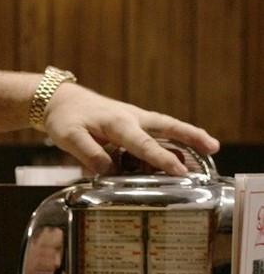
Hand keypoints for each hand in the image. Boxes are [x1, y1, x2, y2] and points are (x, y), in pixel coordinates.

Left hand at [43, 83, 219, 175]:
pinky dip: (171, 139)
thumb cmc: (65, 118)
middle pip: (166, 128)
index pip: (142, 144)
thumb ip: (89, 155)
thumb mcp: (69, 137)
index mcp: (116, 123)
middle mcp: (131, 118)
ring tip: (211, 148)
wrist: (60, 100)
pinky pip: (156, 131)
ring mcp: (134, 119)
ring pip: (165, 128)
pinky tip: (180, 152)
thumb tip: (110, 172)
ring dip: (187, 136)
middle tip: (213, 148)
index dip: (161, 159)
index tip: (179, 171)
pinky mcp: (132, 123)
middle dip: (190, 137)